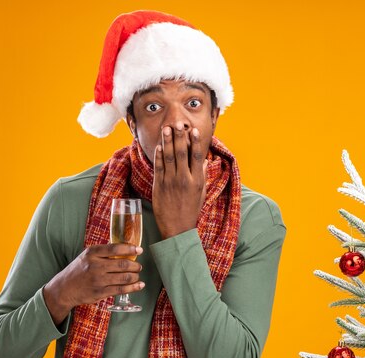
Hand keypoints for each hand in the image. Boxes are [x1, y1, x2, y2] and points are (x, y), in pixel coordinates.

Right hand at [43, 243, 143, 324]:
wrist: (64, 289)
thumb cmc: (79, 270)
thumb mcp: (86, 256)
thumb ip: (103, 252)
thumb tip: (125, 247)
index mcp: (92, 253)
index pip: (115, 248)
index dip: (130, 249)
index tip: (139, 250)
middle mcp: (95, 266)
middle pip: (122, 264)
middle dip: (135, 265)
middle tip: (138, 266)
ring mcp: (98, 280)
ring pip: (124, 277)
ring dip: (135, 276)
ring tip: (137, 275)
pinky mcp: (100, 293)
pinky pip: (121, 289)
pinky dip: (133, 287)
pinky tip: (139, 285)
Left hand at [152, 121, 207, 238]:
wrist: (177, 228)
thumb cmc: (191, 210)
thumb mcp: (201, 193)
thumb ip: (203, 175)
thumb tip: (205, 161)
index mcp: (197, 181)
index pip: (196, 157)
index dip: (195, 142)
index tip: (193, 130)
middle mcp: (184, 179)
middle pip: (181, 153)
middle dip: (179, 136)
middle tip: (178, 123)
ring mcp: (170, 182)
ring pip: (168, 157)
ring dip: (167, 141)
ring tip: (166, 128)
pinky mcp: (159, 186)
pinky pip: (158, 167)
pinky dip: (158, 155)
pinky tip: (158, 145)